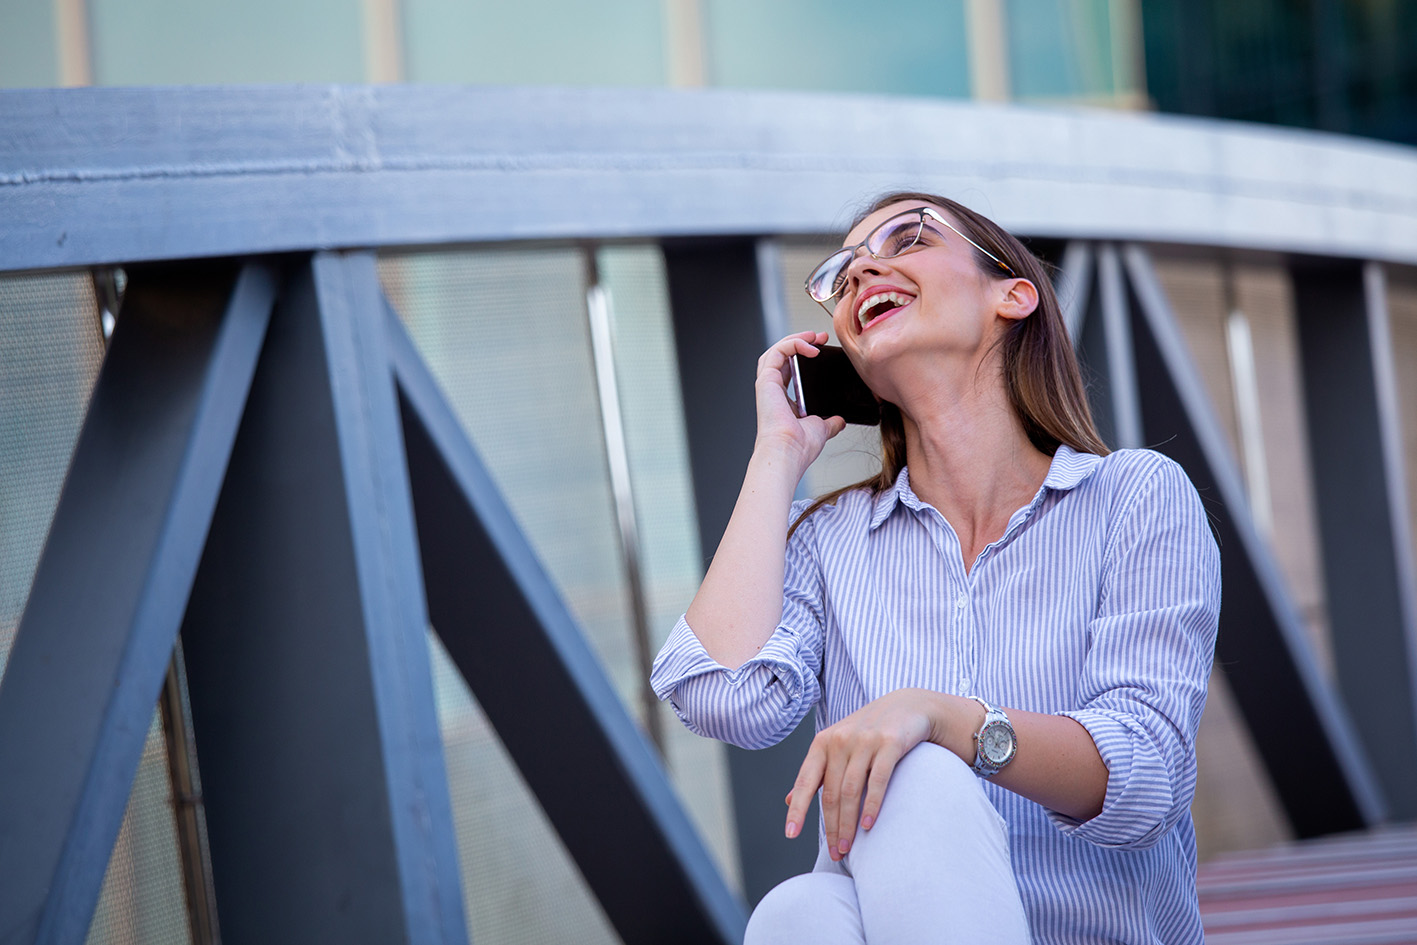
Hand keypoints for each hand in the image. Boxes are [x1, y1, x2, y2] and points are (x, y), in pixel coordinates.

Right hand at [754, 331, 845, 477]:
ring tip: (813, 336)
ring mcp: (767, 385)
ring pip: (775, 351)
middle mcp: (773, 392)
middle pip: (782, 357)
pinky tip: (810, 346)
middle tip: (820, 338)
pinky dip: (792, 344)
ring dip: (795, 339)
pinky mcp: (766, 381)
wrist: (789, 452)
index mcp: (783, 401)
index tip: (822, 350)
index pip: (790, 370)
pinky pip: (776, 352)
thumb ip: (830, 422)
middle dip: (801, 343)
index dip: (804, 356)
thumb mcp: (821, 429)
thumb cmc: (799, 446)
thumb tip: (840, 421)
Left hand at [784, 688, 952, 860]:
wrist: (908, 706)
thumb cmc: (868, 731)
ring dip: (848, 824)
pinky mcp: (889, 743)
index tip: (790, 834)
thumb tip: (788, 799)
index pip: (805, 782)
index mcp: (823, 743)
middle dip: (831, 827)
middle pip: (830, 793)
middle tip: (835, 853)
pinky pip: (877, 780)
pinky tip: (868, 825)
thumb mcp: (837, 746)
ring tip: (848, 847)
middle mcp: (840, 740)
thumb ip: (816, 772)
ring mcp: (864, 741)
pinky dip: (871, 804)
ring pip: (850, 790)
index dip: (797, 810)